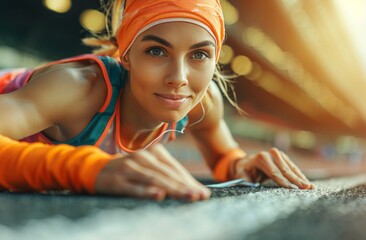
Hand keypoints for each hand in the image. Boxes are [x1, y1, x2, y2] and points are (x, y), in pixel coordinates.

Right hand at [95, 144, 210, 200]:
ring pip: (154, 179)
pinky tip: (159, 195)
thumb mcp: (148, 169)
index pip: (175, 168)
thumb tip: (191, 188)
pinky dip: (147, 191)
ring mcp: (129, 167)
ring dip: (172, 188)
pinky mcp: (117, 180)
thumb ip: (166, 175)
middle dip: (186, 186)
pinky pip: (134, 186)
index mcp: (152, 153)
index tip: (204, 193)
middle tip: (200, 196)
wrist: (95, 169)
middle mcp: (142, 157)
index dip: (190, 181)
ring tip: (187, 196)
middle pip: (167, 173)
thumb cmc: (129, 172)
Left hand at [231, 148, 313, 188]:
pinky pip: (293, 167)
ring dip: (301, 178)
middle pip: (285, 170)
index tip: (292, 189)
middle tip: (307, 188)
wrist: (246, 162)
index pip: (274, 172)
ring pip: (291, 168)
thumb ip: (244, 180)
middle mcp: (271, 154)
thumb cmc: (244, 171)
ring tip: (311, 187)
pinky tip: (306, 182)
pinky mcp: (283, 156)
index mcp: (261, 158)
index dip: (284, 181)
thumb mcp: (241, 175)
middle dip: (296, 180)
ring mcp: (278, 154)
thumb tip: (250, 184)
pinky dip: (300, 175)